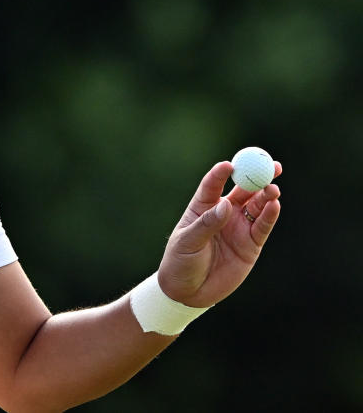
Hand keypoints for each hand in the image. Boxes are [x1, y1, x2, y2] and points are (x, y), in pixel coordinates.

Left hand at [157, 160, 281, 307]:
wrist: (189, 291)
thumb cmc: (180, 261)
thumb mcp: (188, 241)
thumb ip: (208, 223)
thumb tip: (226, 206)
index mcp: (202, 206)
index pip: (213, 184)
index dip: (222, 173)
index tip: (230, 164)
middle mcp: (223, 213)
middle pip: (243, 190)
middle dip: (257, 176)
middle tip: (270, 166)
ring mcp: (238, 227)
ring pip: (257, 206)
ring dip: (266, 195)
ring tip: (273, 189)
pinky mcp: (251, 244)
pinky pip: (263, 227)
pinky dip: (270, 215)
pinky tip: (274, 205)